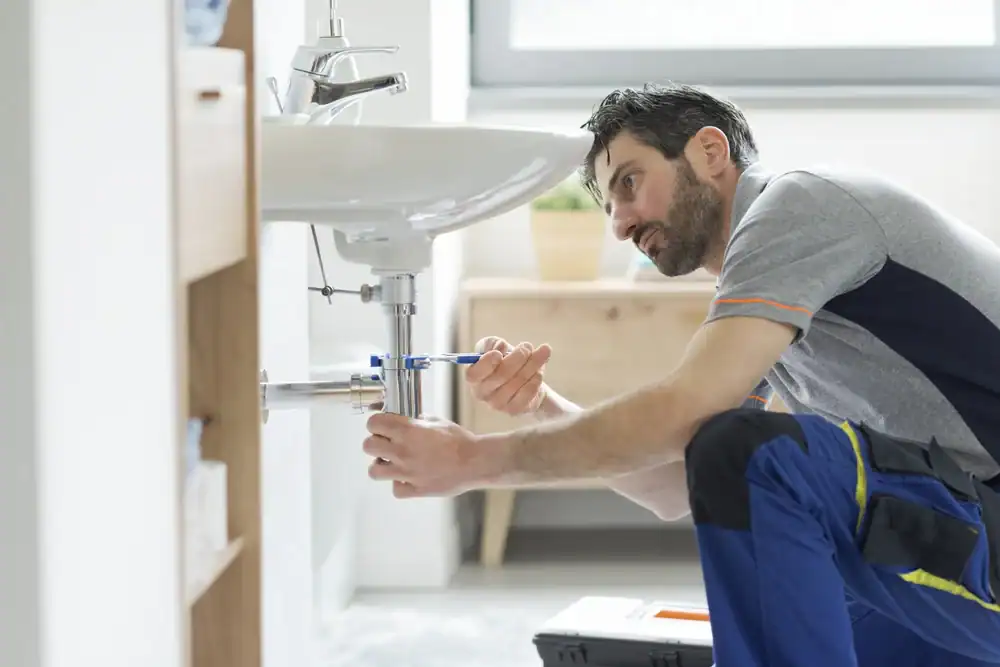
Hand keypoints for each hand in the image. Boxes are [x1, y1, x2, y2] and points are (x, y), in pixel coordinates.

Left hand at [364, 412, 492, 497]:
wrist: (475, 462)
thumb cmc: (460, 441)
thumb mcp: (437, 421)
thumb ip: (418, 421)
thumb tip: (408, 420)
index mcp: (408, 431)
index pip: (373, 423)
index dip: (376, 424)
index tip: (382, 426)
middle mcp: (403, 451)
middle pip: (367, 446)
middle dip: (375, 443)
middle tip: (386, 444)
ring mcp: (407, 472)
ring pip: (374, 471)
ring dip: (381, 465)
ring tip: (392, 463)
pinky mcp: (415, 489)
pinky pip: (396, 489)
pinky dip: (400, 485)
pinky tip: (408, 479)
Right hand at [466, 336, 551, 415]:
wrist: (523, 379)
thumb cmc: (505, 360)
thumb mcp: (495, 346)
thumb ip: (493, 343)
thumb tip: (500, 347)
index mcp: (474, 377)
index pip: (473, 375)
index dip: (486, 363)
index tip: (498, 353)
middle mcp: (482, 393)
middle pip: (500, 376)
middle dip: (518, 357)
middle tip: (527, 346)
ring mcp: (498, 404)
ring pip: (517, 382)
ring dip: (532, 364)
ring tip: (543, 351)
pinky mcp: (514, 409)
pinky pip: (527, 393)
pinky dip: (535, 380)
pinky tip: (539, 371)